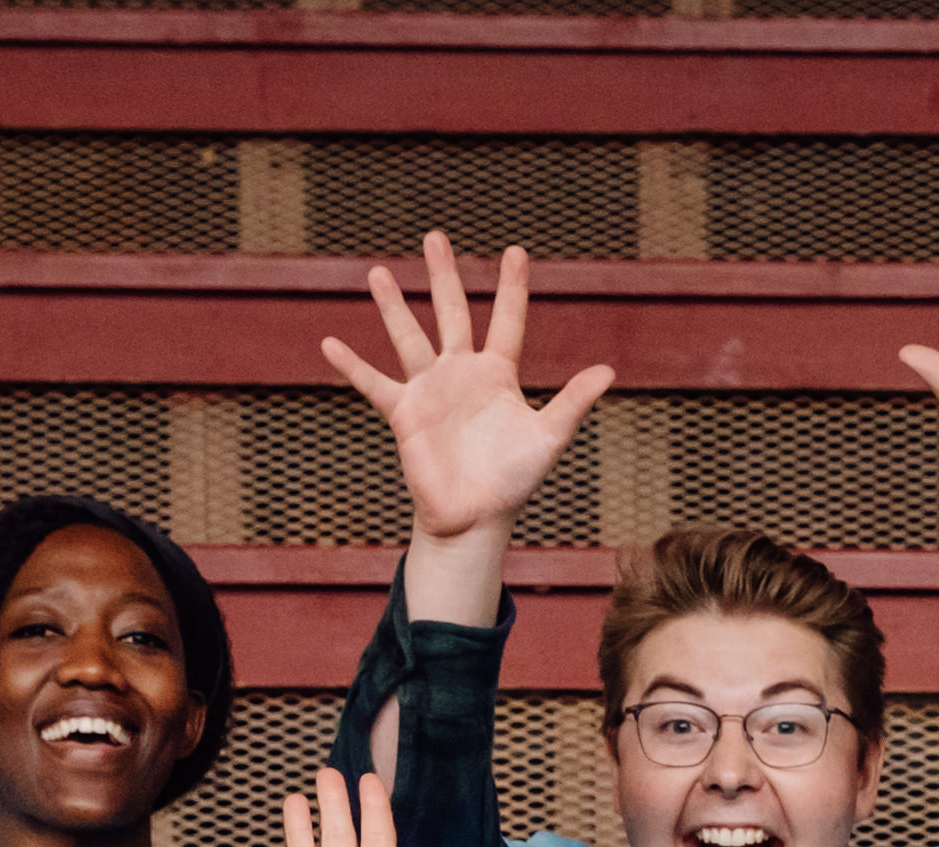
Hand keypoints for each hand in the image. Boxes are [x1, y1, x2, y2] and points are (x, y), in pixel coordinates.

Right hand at [322, 234, 614, 545]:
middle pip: (453, 313)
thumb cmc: (513, 481)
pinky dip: (352, 366)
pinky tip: (329, 343)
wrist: (475, 517)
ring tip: (377, 271)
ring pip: (409, 337)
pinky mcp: (405, 413)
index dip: (512, 288)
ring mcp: (430, 390)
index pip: (508, 321)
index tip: (515, 251)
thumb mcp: (548, 437)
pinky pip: (374, 384)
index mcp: (499, 375)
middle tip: (435, 237)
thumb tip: (608, 371)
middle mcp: (462, 374)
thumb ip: (573, 401)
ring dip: (393, 306)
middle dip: (444, 276)